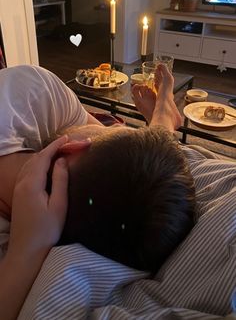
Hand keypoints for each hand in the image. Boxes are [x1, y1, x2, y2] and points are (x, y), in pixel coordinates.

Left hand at [7, 136, 68, 261]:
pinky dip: (38, 164)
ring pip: (30, 164)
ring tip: (60, 152)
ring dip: (44, 156)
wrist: (27, 251)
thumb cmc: (46, 231)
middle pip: (36, 159)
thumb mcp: (59, 205)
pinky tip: (45, 167)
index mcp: (31, 184)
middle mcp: (22, 183)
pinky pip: (27, 172)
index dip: (56, 146)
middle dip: (51, 149)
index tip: (68, 138)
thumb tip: (61, 161)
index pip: (44, 157)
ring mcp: (18, 189)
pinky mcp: (18, 195)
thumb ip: (60, 180)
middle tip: (68, 144)